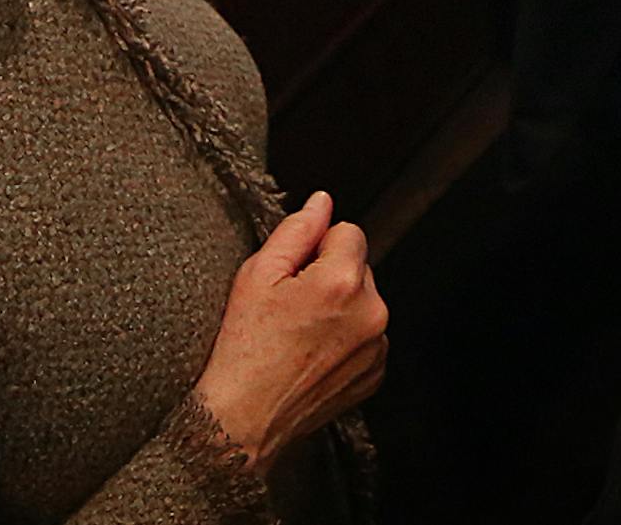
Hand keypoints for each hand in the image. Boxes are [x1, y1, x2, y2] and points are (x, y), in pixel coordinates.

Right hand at [193, 190, 388, 473]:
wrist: (244, 417)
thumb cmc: (244, 347)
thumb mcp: (257, 274)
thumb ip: (297, 230)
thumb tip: (322, 202)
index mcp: (342, 282)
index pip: (348, 232)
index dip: (316, 247)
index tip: (294, 274)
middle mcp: (371, 312)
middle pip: (359, 267)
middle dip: (330, 276)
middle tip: (291, 306)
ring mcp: (377, 347)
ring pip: (363, 302)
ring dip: (341, 308)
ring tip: (300, 333)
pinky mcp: (375, 373)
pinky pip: (367, 336)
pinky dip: (346, 339)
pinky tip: (312, 353)